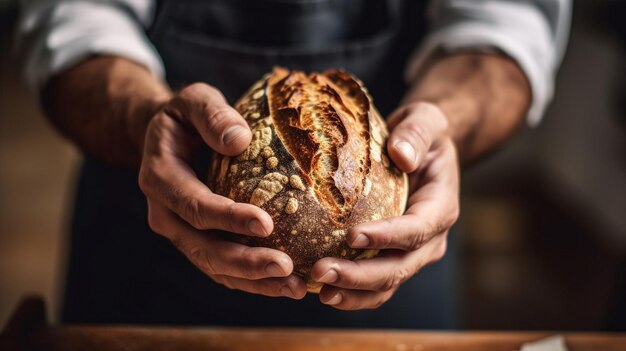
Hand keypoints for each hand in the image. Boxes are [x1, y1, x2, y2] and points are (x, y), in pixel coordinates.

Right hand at [138, 83, 306, 298]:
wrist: (166, 137)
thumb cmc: (185, 116)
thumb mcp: (195, 100)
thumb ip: (212, 115)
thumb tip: (240, 140)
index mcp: (160, 178)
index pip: (194, 206)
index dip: (227, 218)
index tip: (266, 224)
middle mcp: (165, 213)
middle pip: (203, 248)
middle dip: (245, 263)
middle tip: (286, 268)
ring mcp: (180, 232)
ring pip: (214, 267)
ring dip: (253, 281)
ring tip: (294, 286)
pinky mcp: (197, 241)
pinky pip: (222, 268)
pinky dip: (251, 280)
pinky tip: (284, 283)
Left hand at [310, 102, 459, 309]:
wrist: (422, 151)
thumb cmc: (422, 133)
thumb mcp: (425, 120)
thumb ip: (417, 132)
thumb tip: (402, 155)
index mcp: (440, 207)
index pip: (417, 228)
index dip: (387, 237)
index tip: (352, 236)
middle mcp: (430, 238)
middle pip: (399, 267)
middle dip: (360, 275)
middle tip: (320, 272)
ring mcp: (412, 253)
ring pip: (386, 284)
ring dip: (353, 292)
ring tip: (318, 290)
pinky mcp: (393, 258)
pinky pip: (374, 285)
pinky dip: (351, 293)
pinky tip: (320, 291)